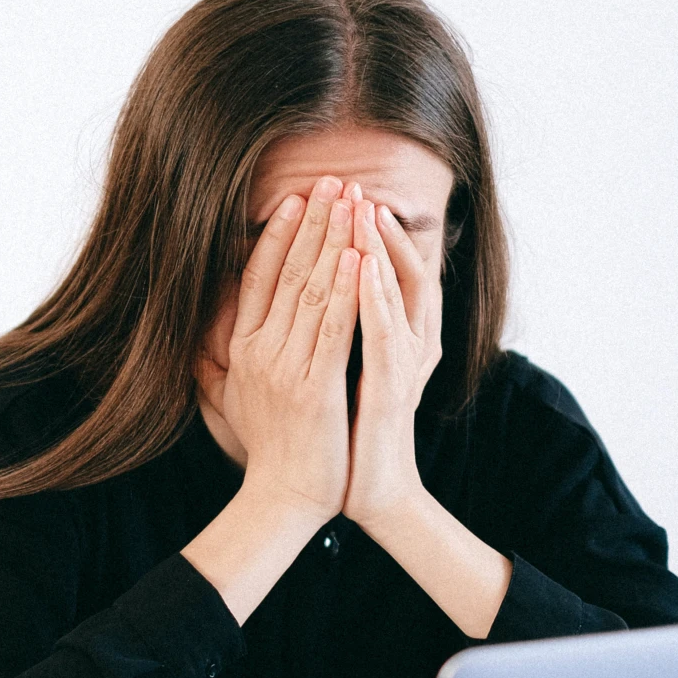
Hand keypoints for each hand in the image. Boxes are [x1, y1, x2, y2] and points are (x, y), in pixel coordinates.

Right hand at [206, 176, 359, 521]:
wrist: (282, 498)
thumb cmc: (269, 450)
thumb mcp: (236, 398)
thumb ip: (222, 362)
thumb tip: (208, 337)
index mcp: (242, 349)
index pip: (258, 278)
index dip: (277, 235)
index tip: (296, 198)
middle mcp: (258, 351)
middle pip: (288, 272)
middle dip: (314, 221)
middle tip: (333, 180)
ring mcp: (285, 368)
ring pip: (312, 290)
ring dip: (334, 240)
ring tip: (352, 200)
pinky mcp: (314, 387)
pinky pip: (333, 329)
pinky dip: (345, 290)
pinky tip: (358, 256)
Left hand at [342, 189, 442, 532]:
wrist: (368, 492)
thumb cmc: (344, 439)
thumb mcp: (326, 378)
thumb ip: (315, 341)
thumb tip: (275, 310)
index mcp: (384, 338)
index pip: (371, 272)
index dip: (353, 234)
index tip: (327, 198)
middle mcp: (402, 343)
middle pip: (389, 270)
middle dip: (367, 226)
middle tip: (348, 184)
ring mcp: (402, 364)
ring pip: (394, 292)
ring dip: (377, 248)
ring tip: (359, 208)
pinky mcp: (395, 388)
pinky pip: (386, 333)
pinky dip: (375, 297)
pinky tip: (361, 266)